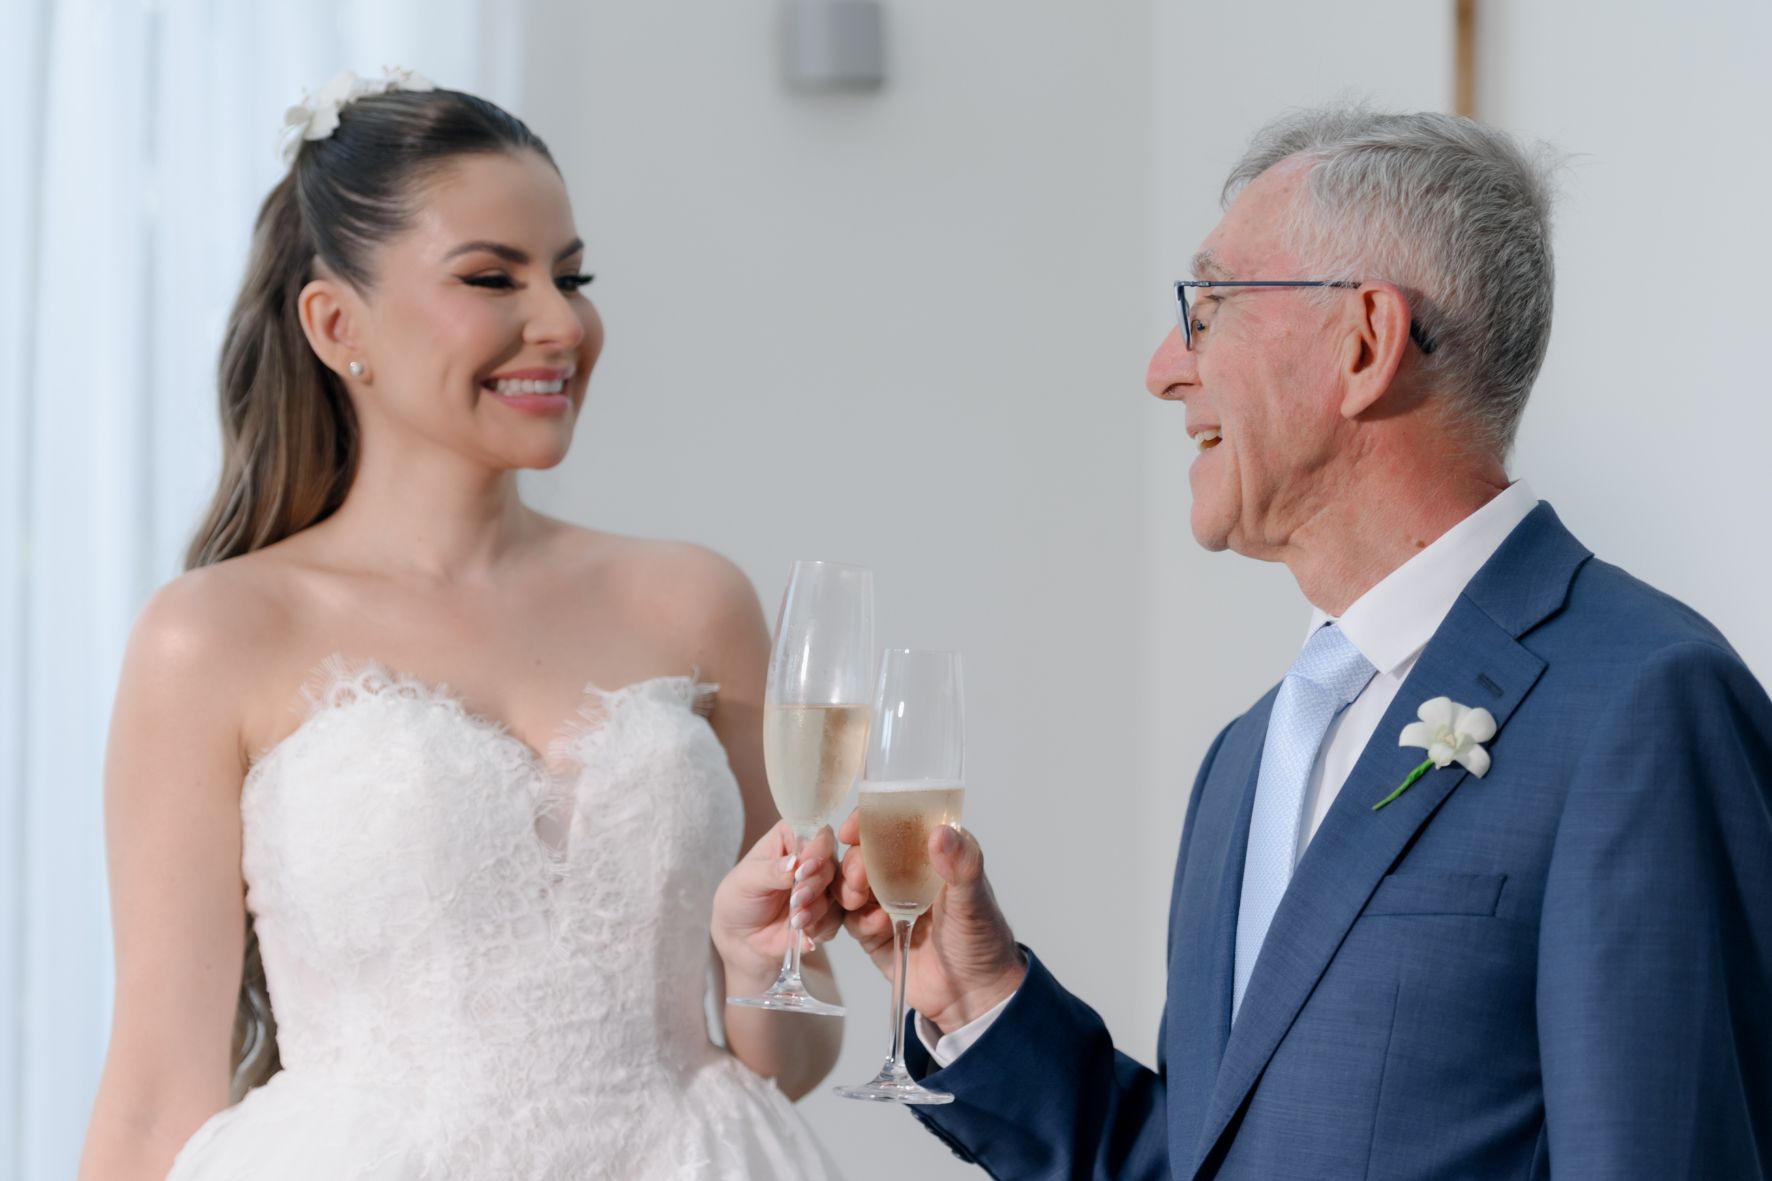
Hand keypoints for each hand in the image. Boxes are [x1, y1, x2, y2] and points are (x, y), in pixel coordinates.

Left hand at [712, 821, 841, 990]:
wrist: (741, 939)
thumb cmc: (740, 899)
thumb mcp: (746, 880)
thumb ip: (771, 871)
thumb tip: (794, 863)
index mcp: (791, 839)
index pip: (817, 833)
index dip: (816, 849)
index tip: (803, 870)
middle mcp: (812, 859)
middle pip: (831, 863)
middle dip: (815, 884)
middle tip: (796, 899)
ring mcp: (822, 887)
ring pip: (837, 893)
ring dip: (817, 908)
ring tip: (795, 921)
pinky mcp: (827, 913)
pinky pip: (836, 918)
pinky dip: (820, 927)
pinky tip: (803, 934)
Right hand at [837, 811, 1025, 1035]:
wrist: (975, 995)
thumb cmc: (981, 940)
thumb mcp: (975, 900)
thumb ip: (961, 865)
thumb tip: (940, 832)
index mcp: (928, 854)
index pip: (892, 826)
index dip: (867, 822)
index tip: (851, 830)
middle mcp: (903, 873)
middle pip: (862, 854)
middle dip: (853, 863)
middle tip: (859, 880)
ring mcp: (885, 902)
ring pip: (848, 885)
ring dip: (847, 889)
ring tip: (859, 901)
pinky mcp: (873, 933)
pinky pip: (849, 919)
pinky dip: (856, 920)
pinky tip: (878, 927)